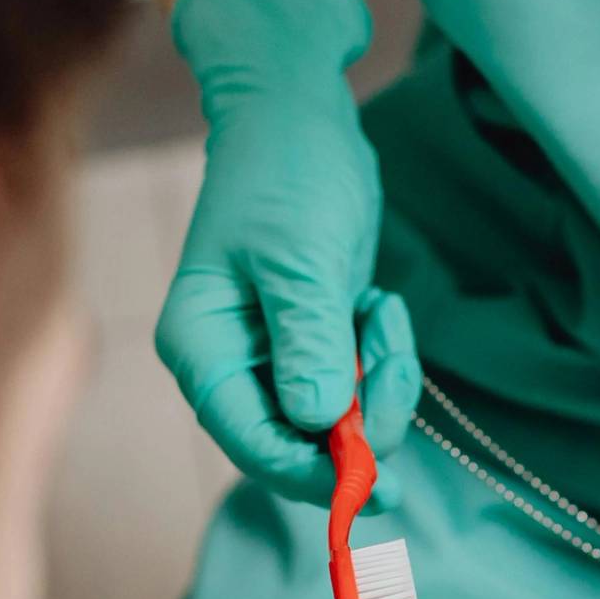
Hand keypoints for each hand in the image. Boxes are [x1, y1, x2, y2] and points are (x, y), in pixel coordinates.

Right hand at [157, 0, 423, 508]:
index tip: (376, 484)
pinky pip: (359, 384)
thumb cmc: (285, 173)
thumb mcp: (300, 256)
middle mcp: (231, 364)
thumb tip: (319, 423)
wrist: (300, 114)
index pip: (252, 443)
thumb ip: (308, 342)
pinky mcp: (314, 340)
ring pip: (340, 420)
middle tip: (396, 368)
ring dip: (380, 382)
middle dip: (360, 423)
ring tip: (383, 311)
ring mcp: (274, 356)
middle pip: (300, 444)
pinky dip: (382, 357)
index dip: (312, 474)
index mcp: (203, 349)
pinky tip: (380, 302)